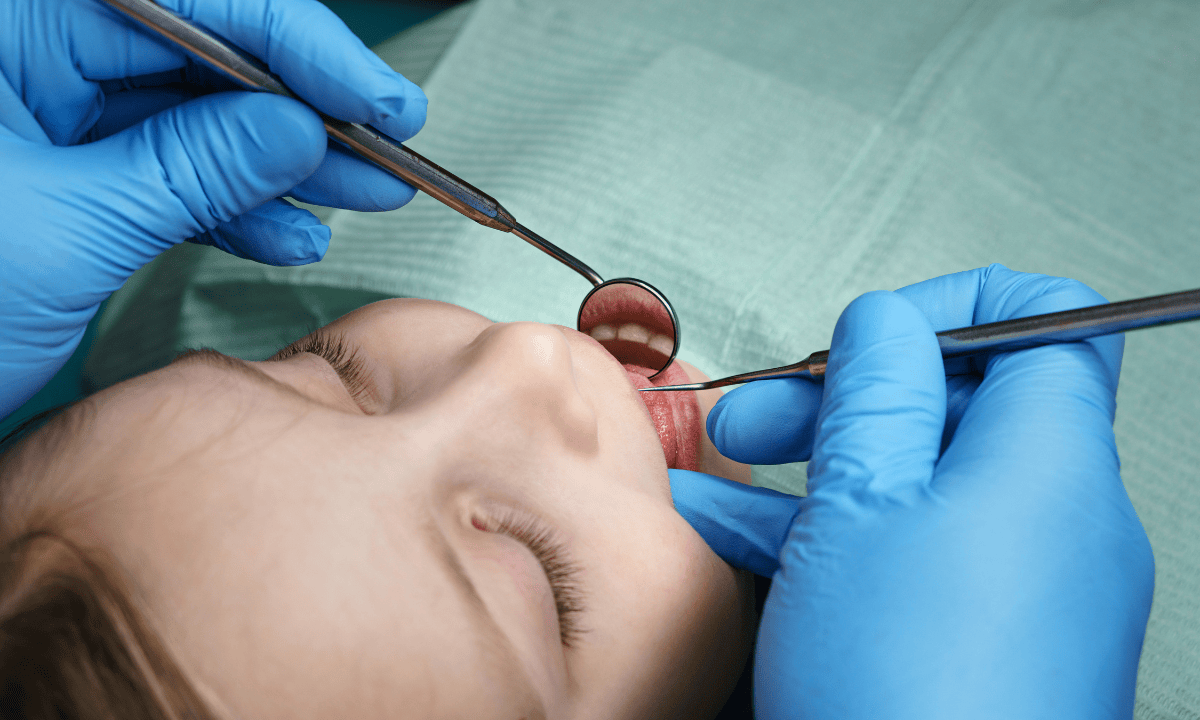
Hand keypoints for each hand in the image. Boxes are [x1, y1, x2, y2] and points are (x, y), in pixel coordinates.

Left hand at [0, 0, 426, 417]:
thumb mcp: (67, 227)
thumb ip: (190, 167)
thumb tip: (297, 125)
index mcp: (9, 27)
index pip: (182, 2)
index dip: (295, 44)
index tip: (376, 98)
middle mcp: (23, 55)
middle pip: (195, 58)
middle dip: (300, 110)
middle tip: (389, 148)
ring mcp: (40, 115)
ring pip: (188, 120)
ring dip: (281, 164)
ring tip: (364, 196)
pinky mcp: (59, 176)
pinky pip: (160, 174)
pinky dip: (227, 208)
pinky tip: (289, 234)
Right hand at [670, 265, 1153, 718]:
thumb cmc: (903, 691)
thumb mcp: (860, 507)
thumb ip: (876, 391)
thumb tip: (888, 322)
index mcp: (1045, 460)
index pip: (1046, 325)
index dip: (955, 307)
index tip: (873, 333)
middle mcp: (1054, 518)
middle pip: (956, 408)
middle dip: (844, 399)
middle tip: (760, 417)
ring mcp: (1023, 586)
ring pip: (916, 489)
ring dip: (813, 476)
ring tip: (715, 484)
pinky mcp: (985, 642)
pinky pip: (912, 559)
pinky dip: (833, 541)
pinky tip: (739, 546)